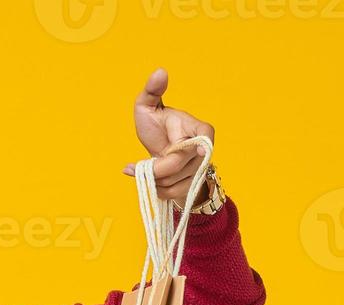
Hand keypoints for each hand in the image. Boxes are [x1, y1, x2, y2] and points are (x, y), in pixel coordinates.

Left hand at [123, 68, 216, 206]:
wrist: (157, 149)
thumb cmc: (154, 125)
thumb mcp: (147, 106)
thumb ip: (152, 90)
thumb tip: (160, 72)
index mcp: (201, 130)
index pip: (196, 144)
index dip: (181, 154)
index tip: (170, 152)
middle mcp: (205, 151)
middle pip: (178, 167)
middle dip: (155, 169)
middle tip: (138, 165)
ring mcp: (200, 169)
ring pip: (175, 184)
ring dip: (155, 181)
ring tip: (148, 169)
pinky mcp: (193, 185)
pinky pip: (175, 194)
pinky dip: (159, 191)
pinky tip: (151, 182)